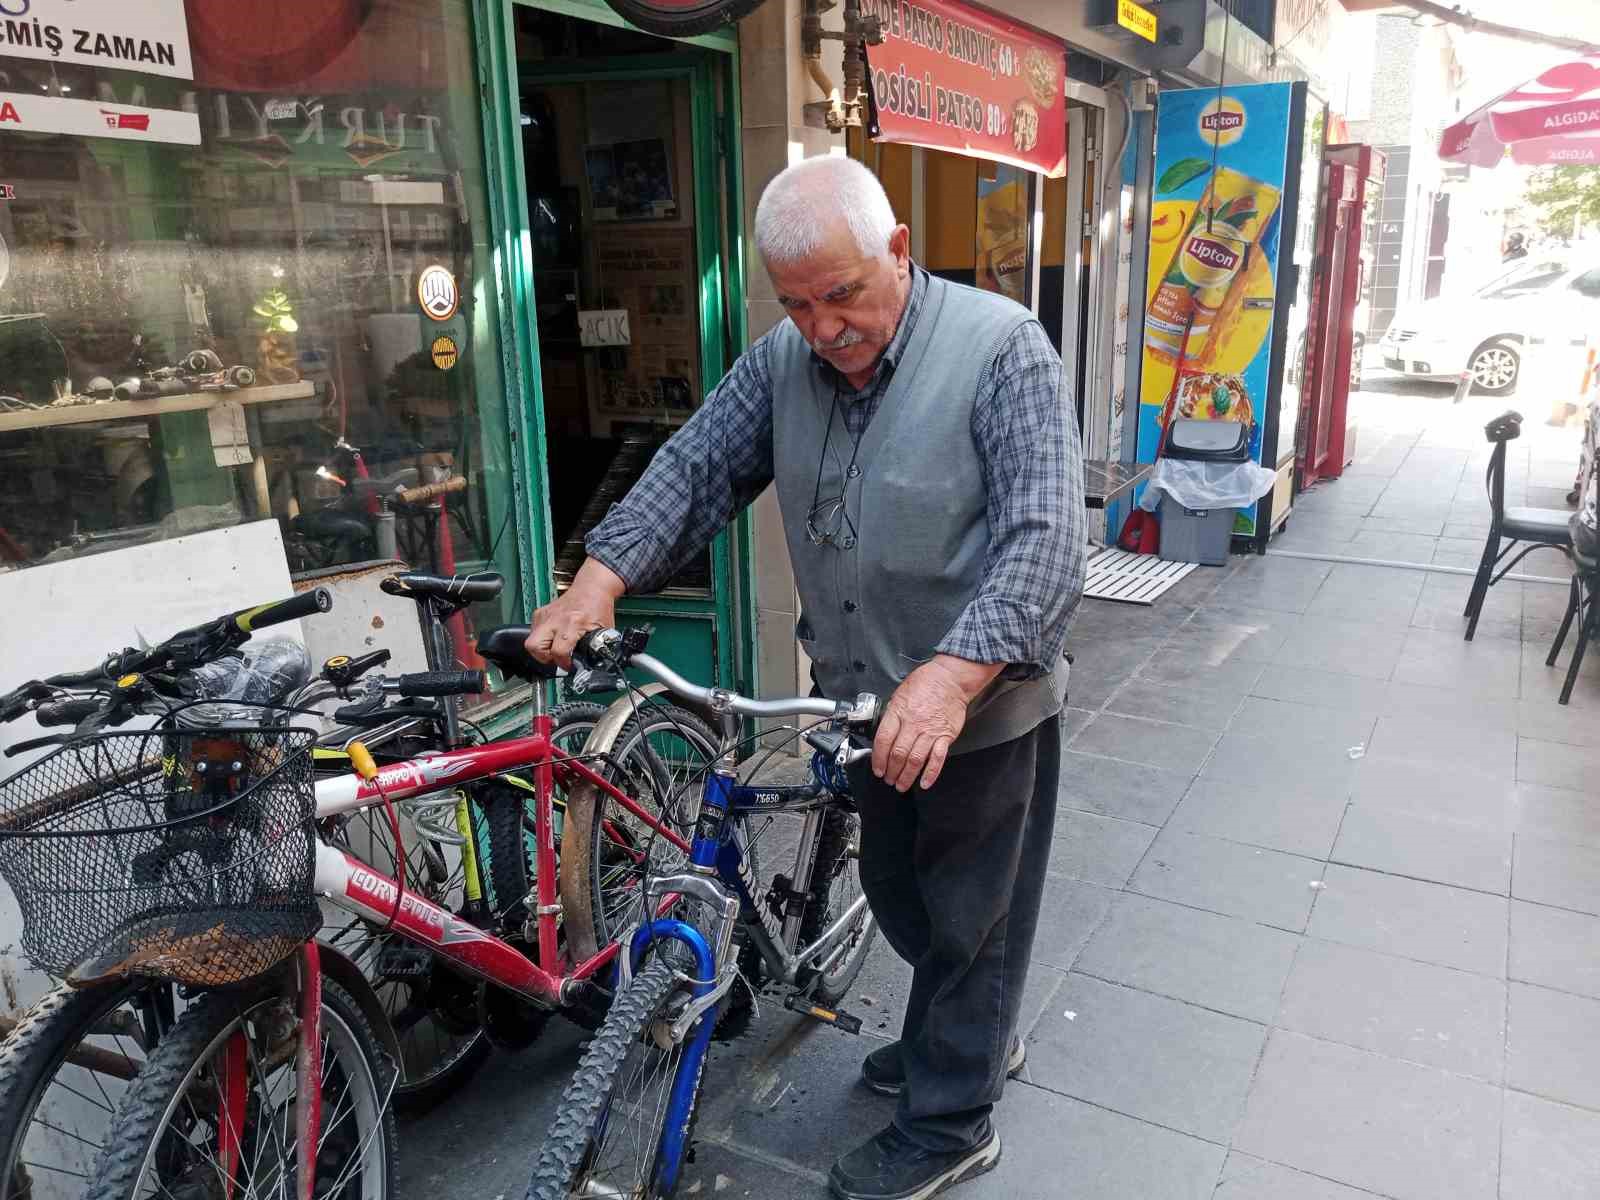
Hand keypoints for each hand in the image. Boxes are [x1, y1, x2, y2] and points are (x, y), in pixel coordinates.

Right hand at [524, 560, 625, 668]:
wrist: (592, 588)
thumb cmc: (598, 606)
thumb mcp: (603, 631)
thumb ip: (596, 648)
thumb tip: (593, 663)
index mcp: (574, 623)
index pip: (559, 651)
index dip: (564, 663)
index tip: (569, 665)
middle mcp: (557, 618)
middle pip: (534, 646)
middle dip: (544, 657)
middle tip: (555, 658)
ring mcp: (546, 615)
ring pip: (530, 641)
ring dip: (541, 649)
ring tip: (554, 649)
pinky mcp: (540, 613)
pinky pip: (533, 631)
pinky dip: (541, 639)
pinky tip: (552, 638)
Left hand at [871, 656, 1000, 792]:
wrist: (951, 679)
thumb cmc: (927, 683)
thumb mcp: (899, 693)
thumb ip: (892, 714)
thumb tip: (885, 733)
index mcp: (899, 712)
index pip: (883, 740)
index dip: (878, 758)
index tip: (878, 768)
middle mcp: (913, 724)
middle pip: (898, 754)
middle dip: (891, 771)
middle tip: (889, 779)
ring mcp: (930, 731)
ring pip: (915, 760)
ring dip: (906, 776)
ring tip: (902, 785)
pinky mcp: (945, 736)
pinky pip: (937, 759)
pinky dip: (930, 774)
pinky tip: (925, 783)